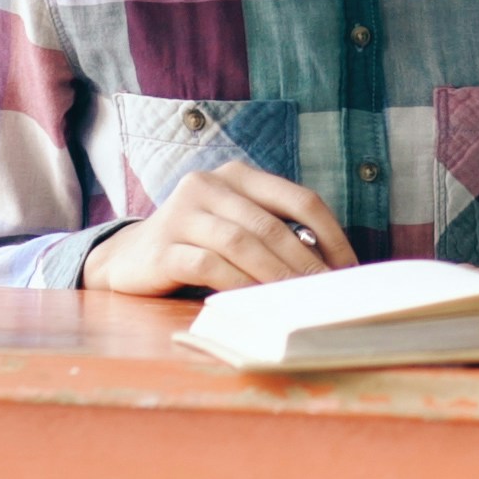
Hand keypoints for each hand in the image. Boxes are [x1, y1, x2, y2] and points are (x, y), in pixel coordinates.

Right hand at [81, 165, 352, 296]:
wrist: (128, 259)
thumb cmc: (197, 245)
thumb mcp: (236, 226)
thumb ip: (272, 233)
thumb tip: (329, 266)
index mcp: (237, 176)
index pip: (298, 198)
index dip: (330, 234)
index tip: (350, 268)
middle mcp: (209, 185)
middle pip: (271, 225)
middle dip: (306, 262)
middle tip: (328, 293)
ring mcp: (182, 214)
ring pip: (242, 243)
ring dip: (276, 275)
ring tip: (298, 301)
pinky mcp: (163, 247)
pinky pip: (209, 265)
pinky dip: (238, 285)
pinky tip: (255, 303)